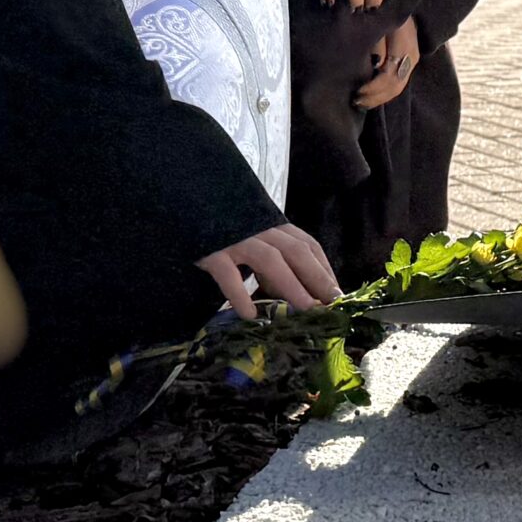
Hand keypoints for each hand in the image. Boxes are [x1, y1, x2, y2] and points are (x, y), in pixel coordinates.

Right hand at [196, 222, 339, 319]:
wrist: (185, 207)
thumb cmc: (221, 230)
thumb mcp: (252, 240)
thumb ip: (271, 262)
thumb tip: (297, 296)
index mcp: (271, 225)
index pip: (306, 244)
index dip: (324, 268)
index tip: (336, 293)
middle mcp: (257, 228)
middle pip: (295, 250)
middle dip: (316, 277)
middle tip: (331, 305)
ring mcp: (235, 239)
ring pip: (269, 259)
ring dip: (291, 285)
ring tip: (305, 309)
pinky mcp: (211, 251)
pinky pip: (227, 273)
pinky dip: (239, 293)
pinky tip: (249, 314)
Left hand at [355, 17, 421, 110]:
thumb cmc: (383, 8)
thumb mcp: (377, 24)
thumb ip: (376, 44)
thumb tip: (374, 66)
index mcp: (404, 47)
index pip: (390, 77)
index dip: (373, 88)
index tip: (356, 92)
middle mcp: (411, 57)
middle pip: (395, 86)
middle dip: (375, 98)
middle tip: (356, 101)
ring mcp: (411, 60)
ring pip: (398, 87)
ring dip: (379, 98)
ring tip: (361, 101)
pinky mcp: (408, 61)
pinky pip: (398, 82)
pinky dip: (384, 92)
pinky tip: (371, 94)